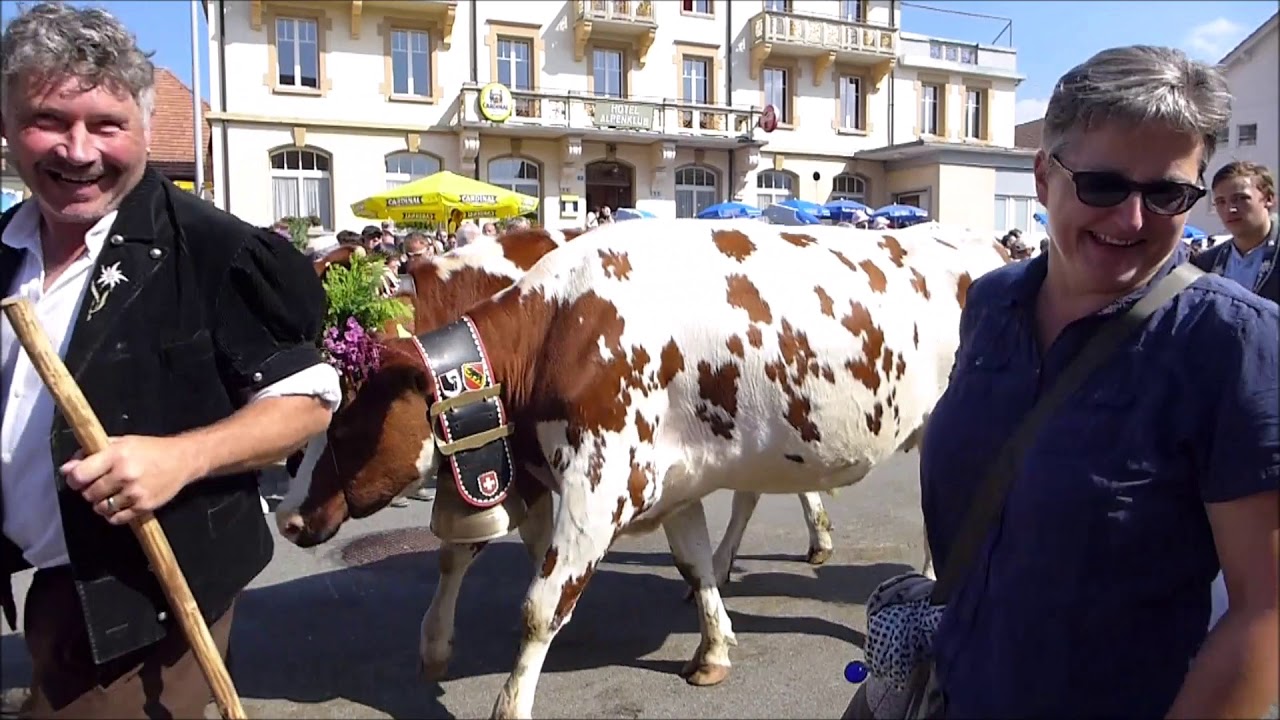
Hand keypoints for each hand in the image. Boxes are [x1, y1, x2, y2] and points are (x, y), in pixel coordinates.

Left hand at [60, 435, 203, 525]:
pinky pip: (116, 519)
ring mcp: (135, 493)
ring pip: (100, 508)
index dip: (74, 480)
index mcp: (116, 455)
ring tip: (111, 494)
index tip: (78, 479)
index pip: (80, 475)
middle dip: (89, 491)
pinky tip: (120, 504)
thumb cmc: (150, 449)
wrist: (183, 459)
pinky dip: (113, 514)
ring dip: (101, 503)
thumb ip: (92, 454)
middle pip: (89, 494)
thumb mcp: (121, 443)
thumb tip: (66, 469)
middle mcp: (124, 474)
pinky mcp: (144, 506)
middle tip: (100, 484)